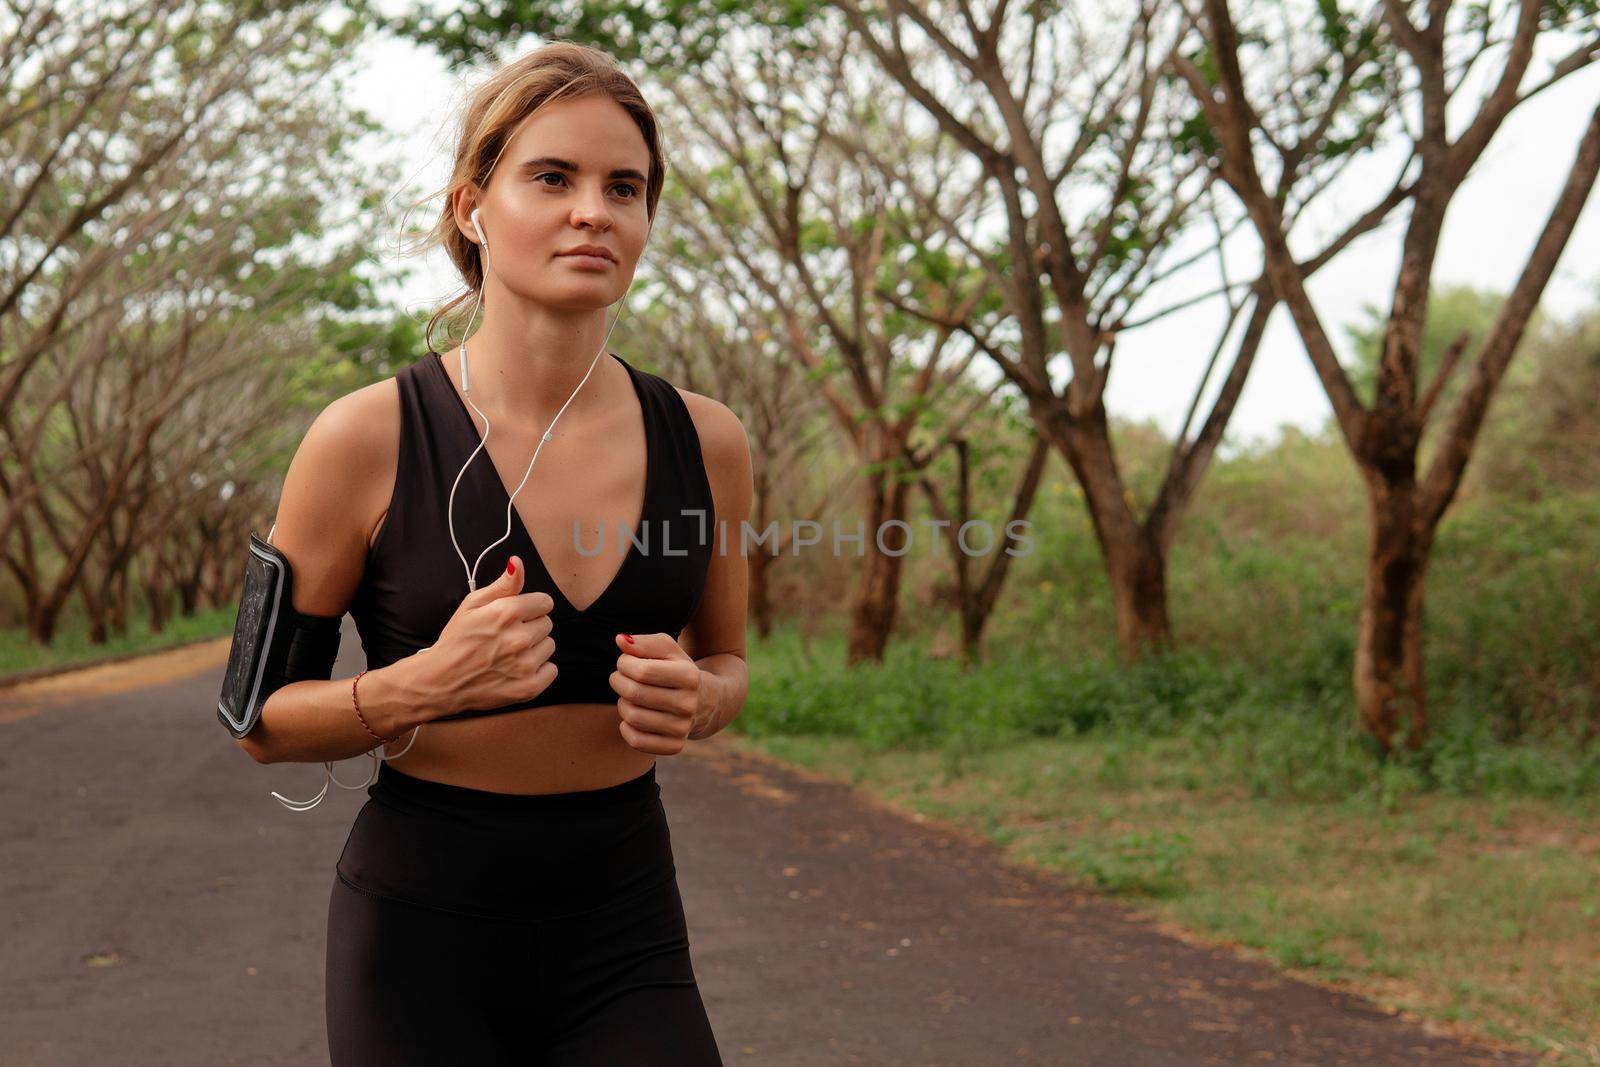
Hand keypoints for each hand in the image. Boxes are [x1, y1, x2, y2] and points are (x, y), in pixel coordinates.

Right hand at [419, 555, 556, 718]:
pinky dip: (538, 670)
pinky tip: (517, 669)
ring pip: (549, 645)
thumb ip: (502, 584)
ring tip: (510, 653)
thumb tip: (518, 562)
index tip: (516, 615)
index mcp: (506, 613)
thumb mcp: (472, 604)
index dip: (529, 607)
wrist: (441, 681)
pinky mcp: (529, 687)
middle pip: (547, 623)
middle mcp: (519, 638)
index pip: (545, 602)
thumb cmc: (456, 640)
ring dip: (534, 648)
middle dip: (530, 626)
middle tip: (507, 636)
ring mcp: (525, 665)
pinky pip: (551, 670)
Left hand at [610, 632, 702, 754]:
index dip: (624, 664)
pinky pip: (636, 741)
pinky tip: (634, 717)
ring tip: (629, 696)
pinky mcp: (675, 746)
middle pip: (634, 693)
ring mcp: (682, 728)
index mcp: (689, 676)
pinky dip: (627, 728)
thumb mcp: (668, 650)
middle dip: (619, 682)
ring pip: (632, 717)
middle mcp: (688, 704)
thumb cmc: (678, 670)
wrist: (706, 701)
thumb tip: (620, 641)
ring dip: (622, 704)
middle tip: (621, 678)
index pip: (641, 671)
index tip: (625, 662)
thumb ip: (644, 642)